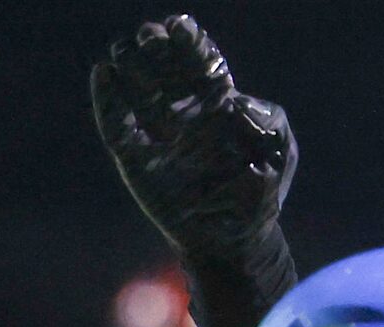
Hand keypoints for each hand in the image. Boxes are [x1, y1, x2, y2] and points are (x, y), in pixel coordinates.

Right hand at [91, 15, 295, 262]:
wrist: (234, 243)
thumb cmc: (260, 196)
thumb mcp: (279, 152)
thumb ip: (268, 120)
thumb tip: (237, 102)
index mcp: (217, 102)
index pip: (197, 60)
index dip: (187, 40)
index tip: (178, 26)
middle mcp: (184, 111)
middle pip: (162, 64)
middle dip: (154, 45)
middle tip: (151, 38)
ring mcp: (158, 133)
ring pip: (136, 86)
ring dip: (129, 63)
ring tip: (127, 52)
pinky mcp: (135, 158)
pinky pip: (115, 124)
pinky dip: (107, 99)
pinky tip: (104, 73)